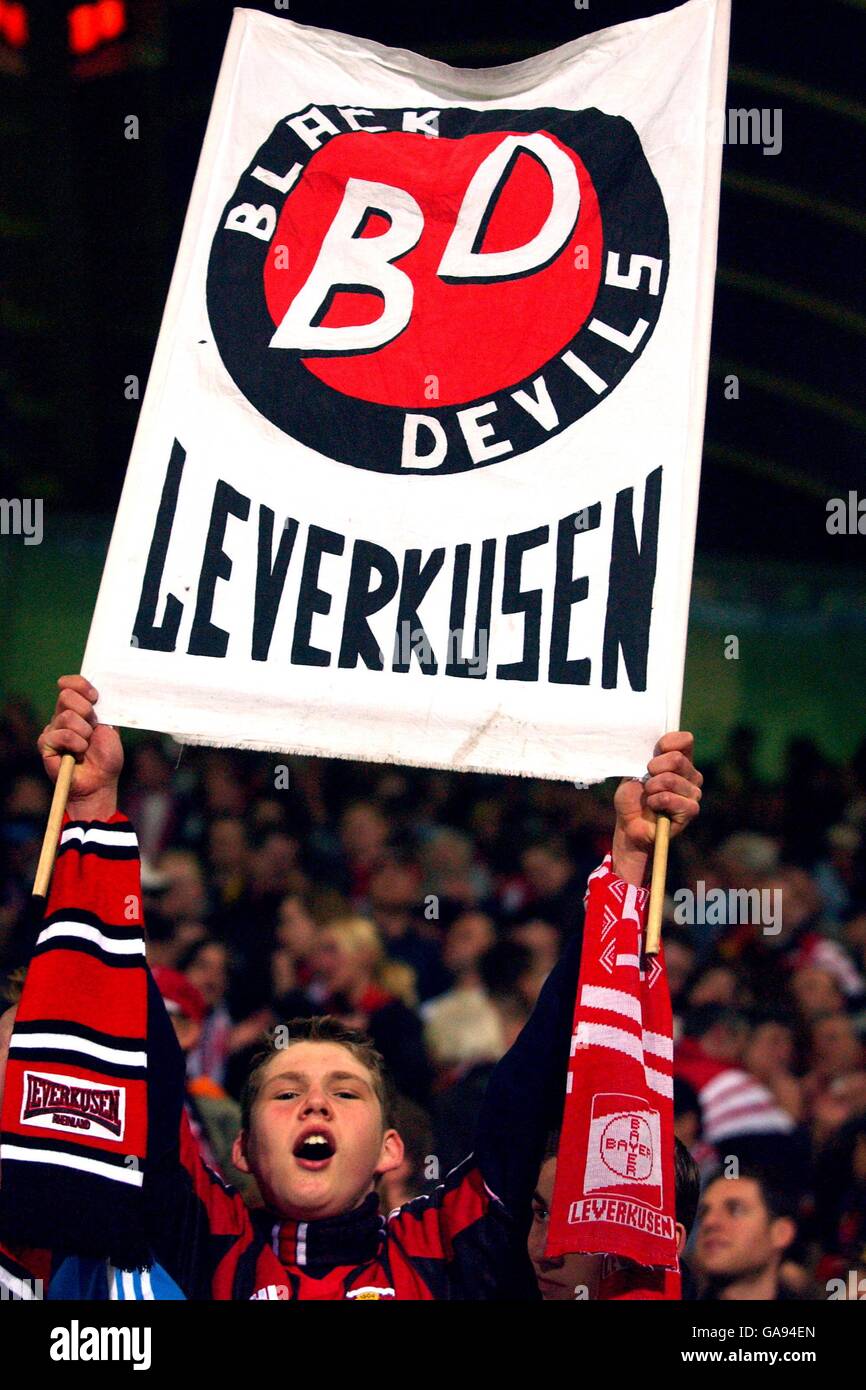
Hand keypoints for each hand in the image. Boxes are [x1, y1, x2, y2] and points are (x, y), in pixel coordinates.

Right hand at [37, 675, 122, 818]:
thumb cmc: (107, 758)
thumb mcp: (110, 729)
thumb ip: (102, 709)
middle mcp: (62, 716)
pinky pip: (62, 734)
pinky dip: (76, 744)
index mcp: (78, 709)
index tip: (95, 697)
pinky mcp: (45, 744)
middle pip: (66, 695)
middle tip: (93, 728)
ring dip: (84, 732)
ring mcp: (52, 730)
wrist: (101, 782)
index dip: (81, 685)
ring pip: (66, 716)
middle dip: (86, 710)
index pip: (70, 684)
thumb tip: (96, 691)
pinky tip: (78, 754)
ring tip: (86, 746)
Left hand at [611, 731, 701, 884]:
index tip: (652, 754)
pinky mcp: (691, 810)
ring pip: (671, 779)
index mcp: (681, 761)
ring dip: (652, 788)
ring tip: (648, 797)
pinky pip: (670, 798)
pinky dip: (655, 801)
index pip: (685, 740)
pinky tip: (654, 807)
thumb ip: (650, 757)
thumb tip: (660, 750)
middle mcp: (692, 775)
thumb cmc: (633, 797)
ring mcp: (694, 793)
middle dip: (653, 768)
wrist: (629, 825)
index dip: (666, 743)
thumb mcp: (635, 771)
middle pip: (677, 759)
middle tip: (646, 781)